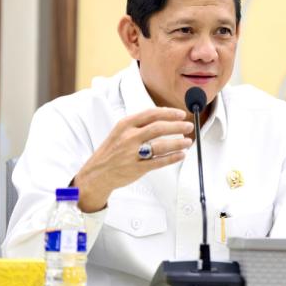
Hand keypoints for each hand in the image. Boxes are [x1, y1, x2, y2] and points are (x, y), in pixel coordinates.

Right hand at [73, 107, 193, 211]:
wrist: (96, 173)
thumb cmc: (112, 150)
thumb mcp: (121, 131)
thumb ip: (140, 124)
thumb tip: (165, 116)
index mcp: (125, 124)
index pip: (151, 114)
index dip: (169, 113)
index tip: (181, 114)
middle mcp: (129, 137)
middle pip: (158, 128)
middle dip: (177, 126)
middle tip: (188, 126)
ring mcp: (132, 153)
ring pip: (160, 145)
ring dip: (177, 143)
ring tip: (188, 141)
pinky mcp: (137, 168)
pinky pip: (158, 162)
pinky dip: (172, 158)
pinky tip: (181, 155)